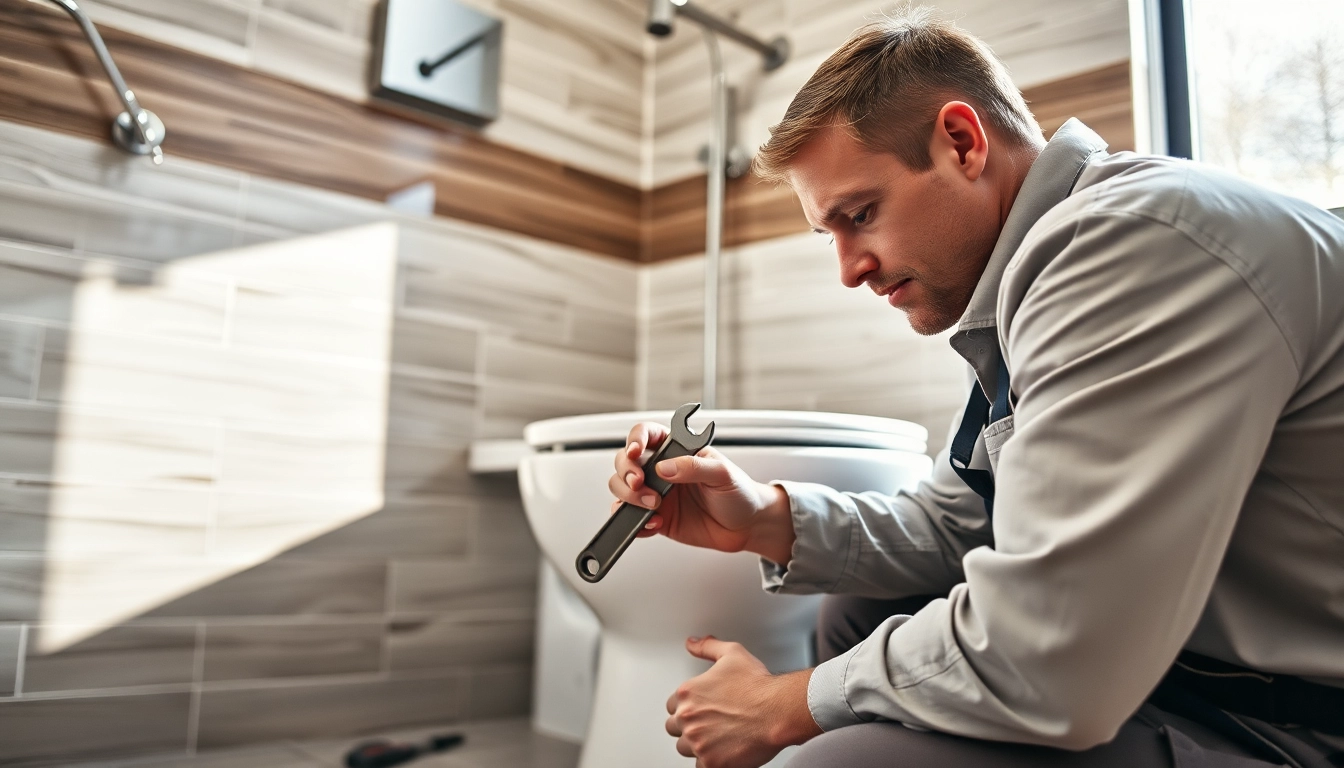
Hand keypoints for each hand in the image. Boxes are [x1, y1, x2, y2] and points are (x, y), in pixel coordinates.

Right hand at [608, 422, 794, 561]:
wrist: (747, 526)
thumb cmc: (739, 493)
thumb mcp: (723, 474)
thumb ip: (694, 467)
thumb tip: (665, 468)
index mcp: (677, 451)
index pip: (646, 434)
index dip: (636, 439)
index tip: (637, 451)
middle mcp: (662, 470)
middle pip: (625, 462)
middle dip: (626, 472)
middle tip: (640, 483)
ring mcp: (656, 494)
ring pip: (622, 489)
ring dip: (629, 497)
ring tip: (653, 505)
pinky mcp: (657, 518)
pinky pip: (632, 520)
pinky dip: (636, 524)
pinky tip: (654, 524)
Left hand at [665, 636, 821, 767]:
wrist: (778, 710)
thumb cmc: (758, 685)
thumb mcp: (732, 654)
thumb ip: (707, 647)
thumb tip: (692, 643)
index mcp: (688, 693)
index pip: (672, 706)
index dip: (687, 707)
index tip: (700, 708)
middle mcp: (688, 718)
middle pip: (675, 728)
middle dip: (689, 726)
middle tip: (710, 723)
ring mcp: (698, 742)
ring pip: (685, 748)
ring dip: (697, 744)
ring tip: (717, 737)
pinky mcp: (711, 762)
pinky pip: (701, 766)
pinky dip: (711, 761)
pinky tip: (724, 750)